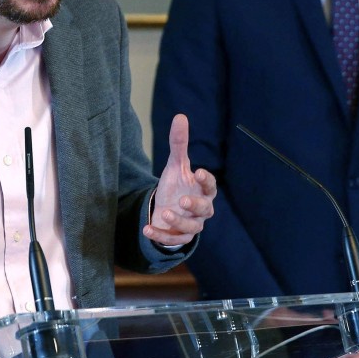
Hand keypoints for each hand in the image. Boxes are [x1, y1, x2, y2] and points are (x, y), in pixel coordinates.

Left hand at [145, 114, 216, 245]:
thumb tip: (180, 116)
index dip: (207, 180)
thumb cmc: (176, 185)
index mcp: (203, 190)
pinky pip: (174, 240)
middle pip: (206, 210)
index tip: (198, 172)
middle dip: (195, 206)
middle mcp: (201, 209)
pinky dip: (161, 236)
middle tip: (183, 200)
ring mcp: (192, 225)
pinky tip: (147, 229)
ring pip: (192, 228)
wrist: (167, 208)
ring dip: (179, 222)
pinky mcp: (180, 237)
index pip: (211, 186)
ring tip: (165, 213)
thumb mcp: (176, 165)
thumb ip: (179, 144)